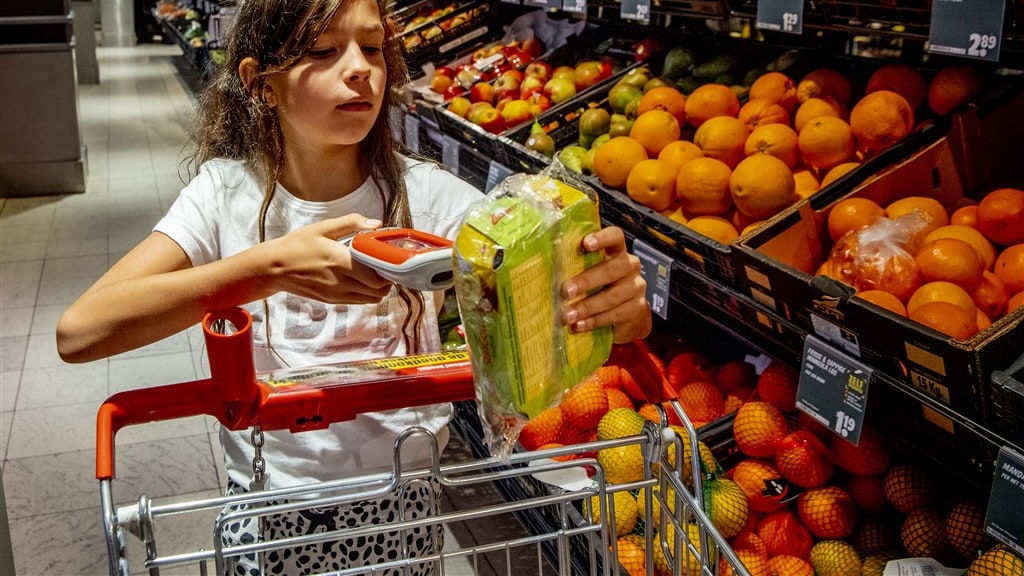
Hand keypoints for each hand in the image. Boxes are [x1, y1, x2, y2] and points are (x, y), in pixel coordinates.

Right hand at [264, 214, 393, 303]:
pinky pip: (360, 301)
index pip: (377, 276)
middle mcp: (341, 281)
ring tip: (375, 272)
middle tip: (385, 264)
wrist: (274, 268)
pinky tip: (363, 280)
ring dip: (379, 288)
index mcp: (340, 261)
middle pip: (379, 290)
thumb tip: (376, 224)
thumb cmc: (297, 245)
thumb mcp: (323, 227)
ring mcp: (337, 294)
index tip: (389, 258)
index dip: (389, 269)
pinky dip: (367, 293)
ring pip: (372, 299)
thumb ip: (352, 223)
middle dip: (387, 278)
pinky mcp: (333, 300)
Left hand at [560, 226, 651, 342]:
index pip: (615, 237)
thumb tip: (545, 261)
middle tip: (566, 291)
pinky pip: (614, 314)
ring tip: (568, 314)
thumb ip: (576, 264)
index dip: (602, 238)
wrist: (628, 315)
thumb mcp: (591, 272)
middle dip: (586, 281)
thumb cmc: (602, 287)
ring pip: (612, 296)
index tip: (585, 243)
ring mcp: (635, 288)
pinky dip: (594, 321)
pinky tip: (579, 325)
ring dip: (586, 306)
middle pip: (611, 269)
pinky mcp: (636, 309)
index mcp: (617, 252)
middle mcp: (629, 266)